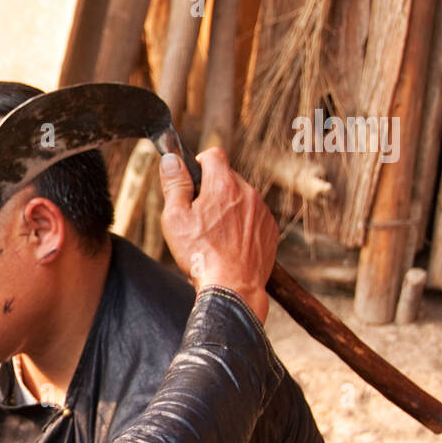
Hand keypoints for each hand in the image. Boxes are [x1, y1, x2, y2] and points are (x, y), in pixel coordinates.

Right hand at [159, 147, 276, 322]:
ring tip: (214, 235)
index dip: (199, 163)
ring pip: (241, 198)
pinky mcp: (270, 230)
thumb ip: (174, 185)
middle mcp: (248, 192)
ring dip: (228, 208)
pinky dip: (242, 225)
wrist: (233, 288)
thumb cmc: (200, 254)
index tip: (192, 181)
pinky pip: (253, 217)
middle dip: (213, 190)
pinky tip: (229, 244)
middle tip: (198, 216)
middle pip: (228, 177)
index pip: (214, 154)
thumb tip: (172, 159)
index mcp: (223, 185)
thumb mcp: (175, 218)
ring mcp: (262, 211)